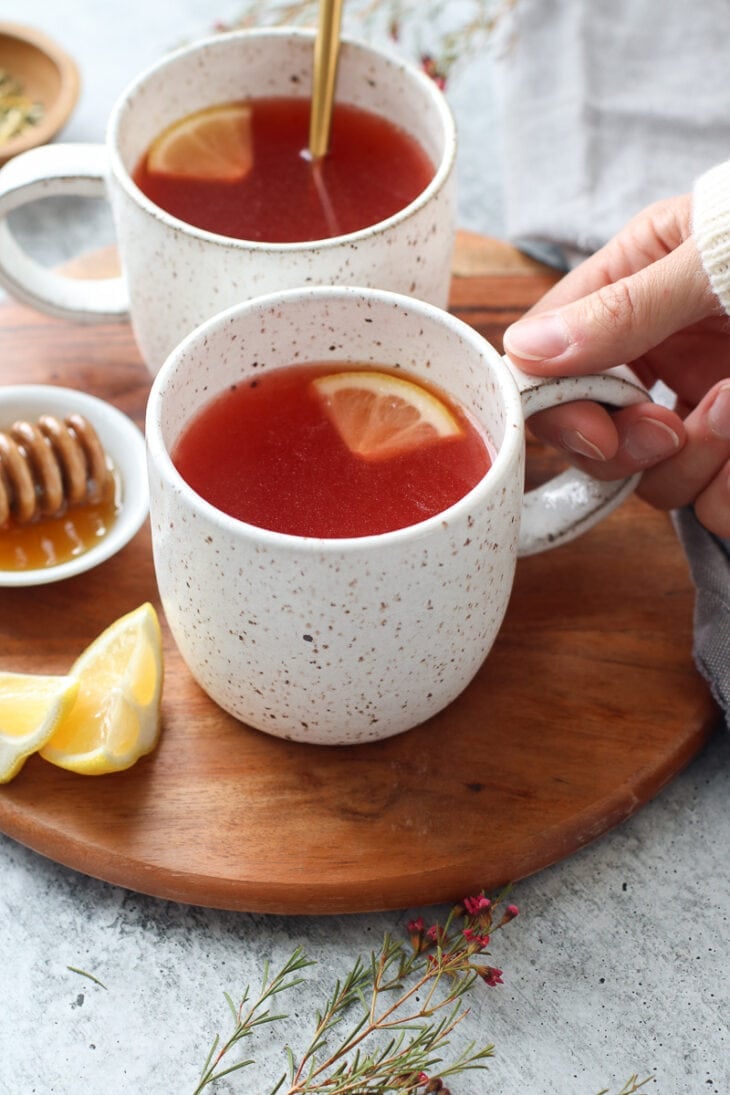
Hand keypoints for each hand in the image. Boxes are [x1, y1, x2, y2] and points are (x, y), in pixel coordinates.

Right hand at [502, 194, 729, 537]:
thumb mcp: (723, 257)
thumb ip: (626, 308)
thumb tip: (528, 349)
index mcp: (639, 284)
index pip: (553, 357)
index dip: (559, 406)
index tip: (598, 433)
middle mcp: (664, 352)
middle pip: (595, 435)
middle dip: (629, 447)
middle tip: (671, 432)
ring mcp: (708, 405)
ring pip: (655, 481)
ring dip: (697, 464)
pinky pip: (716, 504)